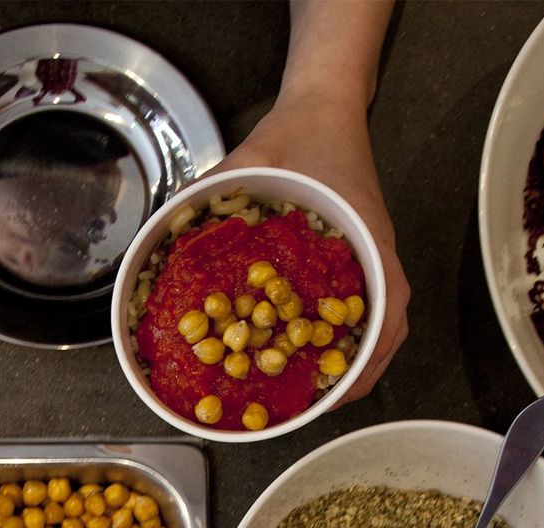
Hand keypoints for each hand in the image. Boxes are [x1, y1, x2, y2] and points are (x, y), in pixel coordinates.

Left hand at [214, 85, 410, 401]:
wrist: (325, 104)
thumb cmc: (298, 136)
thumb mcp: (245, 165)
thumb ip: (202, 199)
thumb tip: (158, 231)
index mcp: (366, 244)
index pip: (385, 318)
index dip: (362, 364)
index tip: (336, 395)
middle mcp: (375, 258)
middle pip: (380, 334)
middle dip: (349, 376)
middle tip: (313, 407)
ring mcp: (368, 258)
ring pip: (373, 324)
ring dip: (347, 360)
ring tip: (310, 391)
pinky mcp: (355, 256)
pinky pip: (357, 305)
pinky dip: (337, 333)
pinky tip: (300, 348)